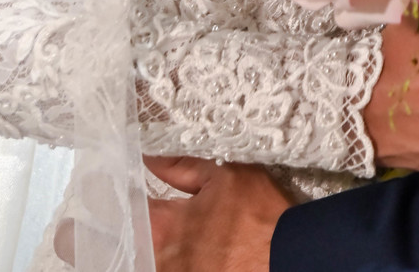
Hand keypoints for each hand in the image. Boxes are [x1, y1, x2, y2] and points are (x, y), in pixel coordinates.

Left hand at [145, 157, 289, 271]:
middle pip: (140, 242)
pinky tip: (200, 248)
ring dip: (163, 246)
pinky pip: (175, 268)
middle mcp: (164, 260)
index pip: (131, 212)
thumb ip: (182, 167)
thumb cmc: (259, 213)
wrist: (289, 256)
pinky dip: (180, 258)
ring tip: (191, 230)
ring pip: (157, 260)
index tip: (132, 184)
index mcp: (165, 228)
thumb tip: (150, 157)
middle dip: (147, 226)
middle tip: (159, 213)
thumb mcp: (225, 174)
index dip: (129, 196)